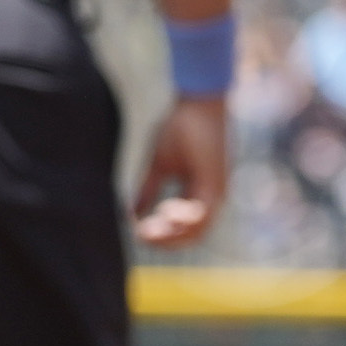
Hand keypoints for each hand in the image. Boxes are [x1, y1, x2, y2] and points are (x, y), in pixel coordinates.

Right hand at [133, 96, 230, 246]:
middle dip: (165, 242)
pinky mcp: (215, 183)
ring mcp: (216, 192)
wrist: (197, 103)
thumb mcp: (157, 166)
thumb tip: (130, 213)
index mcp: (196, 194)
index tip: (137, 233)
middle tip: (141, 238)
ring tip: (149, 230)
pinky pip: (203, 214)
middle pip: (191, 237)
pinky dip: (184, 220)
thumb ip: (147, 191)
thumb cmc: (179, 128)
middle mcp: (209, 198)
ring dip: (172, 235)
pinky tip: (165, 211)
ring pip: (198, 231)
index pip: (182, 229)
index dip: (161, 236)